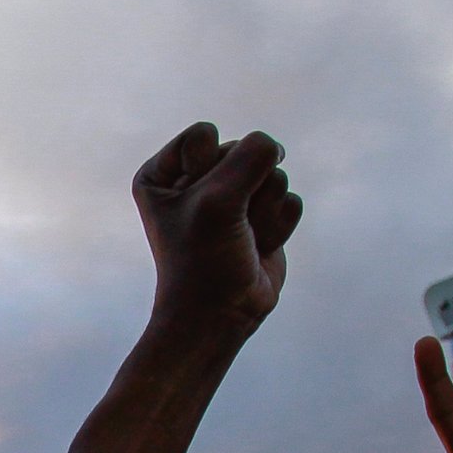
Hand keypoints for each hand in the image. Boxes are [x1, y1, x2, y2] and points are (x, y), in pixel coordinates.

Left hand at [132, 122, 300, 331]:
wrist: (220, 316)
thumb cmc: (203, 261)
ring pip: (273, 174)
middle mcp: (196, 180)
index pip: (205, 136)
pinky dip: (279, 225)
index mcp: (162, 172)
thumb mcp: (217, 200)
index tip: (194, 208)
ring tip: (241, 238)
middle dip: (243, 192)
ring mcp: (233, 196)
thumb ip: (250, 156)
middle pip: (243, 151)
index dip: (208, 171)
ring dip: (263, 211)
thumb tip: (276, 147)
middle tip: (223, 229)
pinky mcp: (263, 214)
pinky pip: (289, 199)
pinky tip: (259, 247)